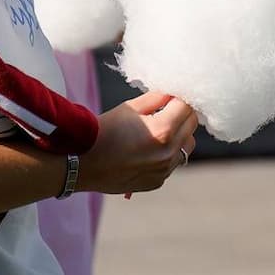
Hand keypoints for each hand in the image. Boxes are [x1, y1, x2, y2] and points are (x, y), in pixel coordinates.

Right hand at [85, 90, 199, 194]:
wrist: (82, 164)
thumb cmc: (103, 131)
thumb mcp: (129, 107)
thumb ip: (156, 98)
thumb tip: (173, 93)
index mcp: (163, 130)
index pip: (187, 107)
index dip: (180, 98)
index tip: (172, 95)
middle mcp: (168, 152)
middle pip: (191, 126)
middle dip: (182, 114)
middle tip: (168, 108)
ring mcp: (164, 170)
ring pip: (187, 146)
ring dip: (180, 134)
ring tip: (160, 129)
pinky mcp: (158, 181)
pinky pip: (173, 162)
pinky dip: (168, 153)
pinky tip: (149, 148)